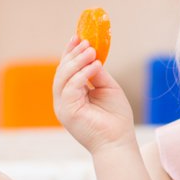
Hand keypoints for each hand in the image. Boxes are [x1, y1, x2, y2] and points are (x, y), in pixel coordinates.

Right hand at [53, 35, 135, 153]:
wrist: (118, 142)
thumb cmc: (116, 119)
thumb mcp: (108, 88)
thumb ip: (97, 73)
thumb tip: (91, 54)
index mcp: (72, 95)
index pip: (66, 70)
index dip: (70, 53)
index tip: (79, 37)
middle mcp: (64, 101)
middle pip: (61, 72)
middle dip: (72, 54)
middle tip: (86, 42)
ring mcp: (63, 107)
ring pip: (62, 78)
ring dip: (77, 61)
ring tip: (91, 51)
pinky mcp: (67, 112)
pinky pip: (70, 87)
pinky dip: (82, 74)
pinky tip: (95, 66)